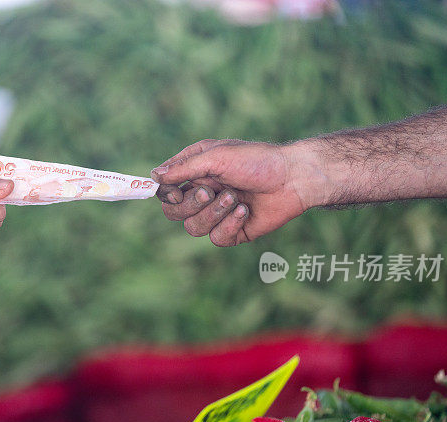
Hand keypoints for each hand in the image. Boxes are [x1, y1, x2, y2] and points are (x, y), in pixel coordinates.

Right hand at [153, 140, 318, 245]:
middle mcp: (203, 194)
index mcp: (196, 173)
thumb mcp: (216, 157)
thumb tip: (153, 176)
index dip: (166, 194)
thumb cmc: (257, 160)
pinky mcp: (233, 232)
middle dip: (191, 204)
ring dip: (213, 213)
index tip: (176, 191)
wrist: (293, 178)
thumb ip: (183, 168)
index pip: (165, 190)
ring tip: (235, 198)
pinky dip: (229, 225)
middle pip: (174, 213)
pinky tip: (245, 212)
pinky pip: (216, 239)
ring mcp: (217, 215)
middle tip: (210, 191)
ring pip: (194, 228)